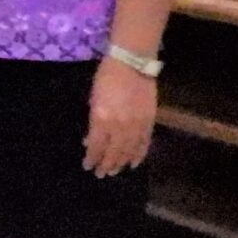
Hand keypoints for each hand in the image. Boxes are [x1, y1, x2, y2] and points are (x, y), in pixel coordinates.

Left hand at [85, 57, 156, 177]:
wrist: (131, 64)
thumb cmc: (106, 78)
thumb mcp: (93, 100)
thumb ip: (93, 123)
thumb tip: (90, 140)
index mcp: (102, 119)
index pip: (97, 146)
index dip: (92, 158)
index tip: (87, 166)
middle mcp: (120, 126)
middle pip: (114, 152)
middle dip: (106, 165)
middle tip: (101, 174)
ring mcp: (137, 124)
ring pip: (129, 150)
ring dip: (122, 163)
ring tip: (115, 171)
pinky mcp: (149, 121)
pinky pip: (144, 143)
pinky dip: (139, 154)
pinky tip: (134, 162)